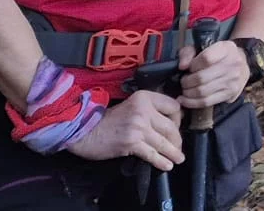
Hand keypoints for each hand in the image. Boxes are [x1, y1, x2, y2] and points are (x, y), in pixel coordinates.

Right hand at [67, 91, 181, 171]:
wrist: (85, 131)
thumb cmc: (107, 120)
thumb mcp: (131, 105)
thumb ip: (148, 109)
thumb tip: (167, 122)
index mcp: (145, 98)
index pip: (173, 107)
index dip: (178, 119)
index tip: (176, 128)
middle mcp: (144, 110)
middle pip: (171, 126)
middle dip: (177, 140)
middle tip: (178, 147)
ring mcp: (138, 127)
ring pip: (163, 141)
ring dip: (173, 152)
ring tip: (178, 158)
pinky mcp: (131, 143)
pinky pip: (151, 154)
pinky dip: (161, 161)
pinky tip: (167, 165)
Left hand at [179, 39, 248, 109]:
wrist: (242, 65)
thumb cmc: (217, 55)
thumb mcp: (202, 47)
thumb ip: (188, 53)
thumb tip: (182, 66)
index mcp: (226, 48)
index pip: (206, 58)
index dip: (193, 65)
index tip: (189, 68)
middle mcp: (233, 64)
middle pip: (202, 77)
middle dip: (186, 82)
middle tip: (183, 82)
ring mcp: (232, 80)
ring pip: (202, 92)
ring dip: (188, 93)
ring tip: (185, 90)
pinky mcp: (230, 94)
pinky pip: (206, 102)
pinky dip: (191, 103)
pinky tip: (184, 100)